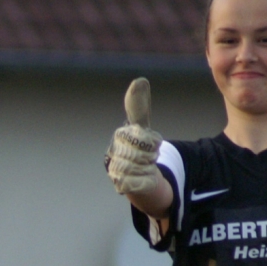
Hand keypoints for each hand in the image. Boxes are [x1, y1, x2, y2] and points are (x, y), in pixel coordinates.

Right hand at [104, 78, 163, 193]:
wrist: (137, 174)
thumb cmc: (139, 148)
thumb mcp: (142, 127)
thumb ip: (140, 107)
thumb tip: (140, 79)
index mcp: (119, 137)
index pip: (145, 139)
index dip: (152, 142)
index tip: (150, 143)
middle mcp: (114, 153)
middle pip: (145, 154)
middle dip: (152, 156)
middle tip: (147, 156)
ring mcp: (116, 170)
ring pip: (144, 168)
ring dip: (150, 168)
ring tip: (144, 166)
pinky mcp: (121, 186)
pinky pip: (141, 182)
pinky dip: (146, 180)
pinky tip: (142, 178)